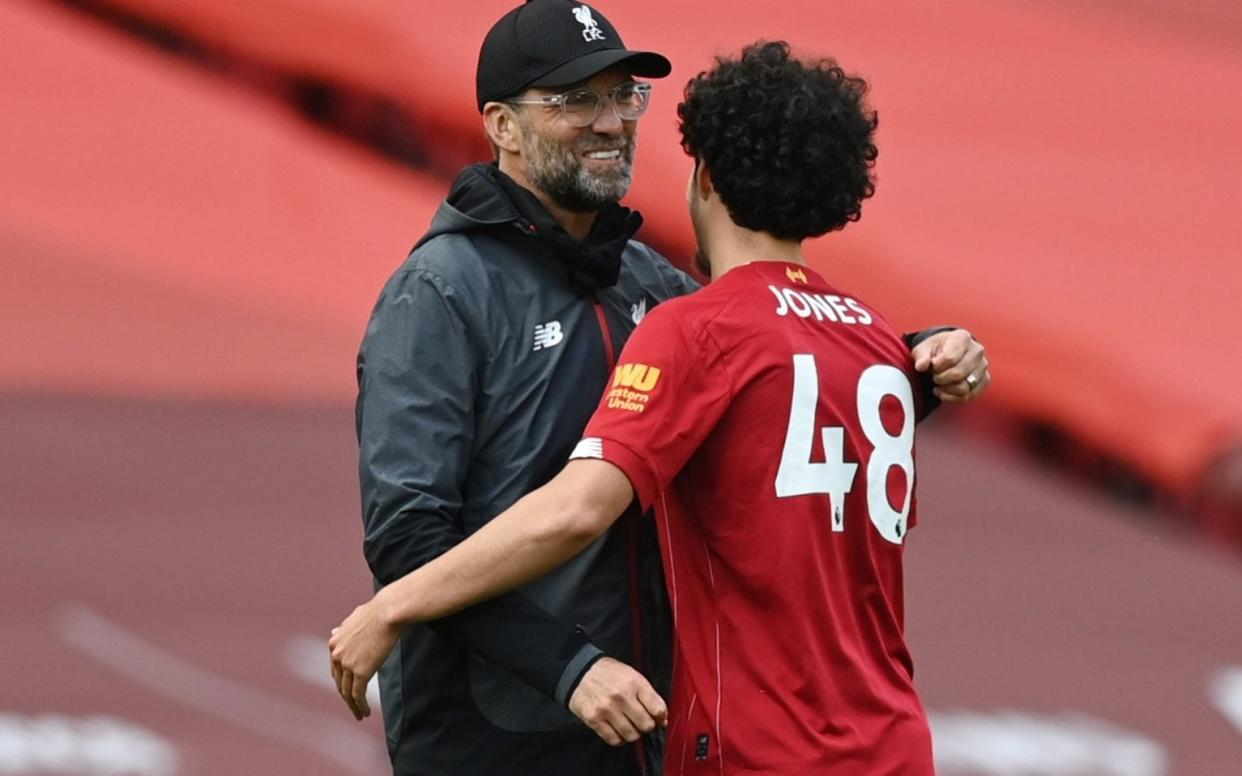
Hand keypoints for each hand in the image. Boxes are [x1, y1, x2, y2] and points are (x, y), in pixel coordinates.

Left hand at [328, 596, 400, 720]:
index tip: (349, 689)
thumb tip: (335, 630)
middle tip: (353, 706)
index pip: (335, 668)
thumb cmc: (377, 611)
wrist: (388, 612)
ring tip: (359, 714)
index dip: (342, 681)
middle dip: (346, 696)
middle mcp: (337, 654)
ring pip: (347, 692)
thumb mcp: (355, 618)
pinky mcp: (360, 672)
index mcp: (334, 642)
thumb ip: (344, 628)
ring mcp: (347, 664)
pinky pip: (357, 695)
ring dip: (352, 706)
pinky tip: (365, 713)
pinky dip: (360, 706)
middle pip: (339, 682)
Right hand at [568, 657, 667, 745]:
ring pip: (632, 736)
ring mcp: (607, 709)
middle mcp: (621, 696)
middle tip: (641, 721)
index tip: (657, 718)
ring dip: (633, 734)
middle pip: (646, 725)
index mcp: (634, 683)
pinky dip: (620, 739)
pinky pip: (614, 740)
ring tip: (629, 726)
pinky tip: (618, 731)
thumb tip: (662, 719)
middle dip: (647, 726)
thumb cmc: (608, 673)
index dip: (661, 717)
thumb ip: (648, 695)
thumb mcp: (632, 674)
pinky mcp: (594, 720)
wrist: (579, 671)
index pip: (658, 709)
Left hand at [912, 329, 989, 402]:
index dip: (936, 367)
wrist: (948, 353)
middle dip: (941, 379)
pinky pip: (970, 395)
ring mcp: (982, 366)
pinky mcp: (984, 379)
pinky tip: (944, 392)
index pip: (950, 358)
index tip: (932, 366)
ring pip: (965, 387)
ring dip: (947, 389)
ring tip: (938, 384)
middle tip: (934, 376)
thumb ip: (921, 357)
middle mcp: (976, 350)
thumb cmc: (936, 350)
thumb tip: (921, 366)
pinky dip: (953, 398)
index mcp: (962, 338)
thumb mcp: (923, 349)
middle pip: (958, 374)